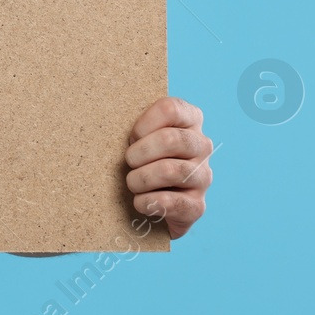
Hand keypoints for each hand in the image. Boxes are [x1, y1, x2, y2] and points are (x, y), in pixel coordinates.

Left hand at [125, 97, 211, 238]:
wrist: (153, 200)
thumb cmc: (141, 158)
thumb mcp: (141, 135)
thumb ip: (139, 126)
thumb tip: (111, 120)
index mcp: (190, 120)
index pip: (171, 109)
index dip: (143, 125)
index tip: (132, 138)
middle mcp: (202, 146)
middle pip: (170, 139)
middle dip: (139, 153)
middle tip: (129, 162)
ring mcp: (203, 176)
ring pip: (169, 171)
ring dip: (140, 179)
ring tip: (132, 183)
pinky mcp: (197, 205)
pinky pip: (170, 202)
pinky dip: (146, 202)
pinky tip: (140, 202)